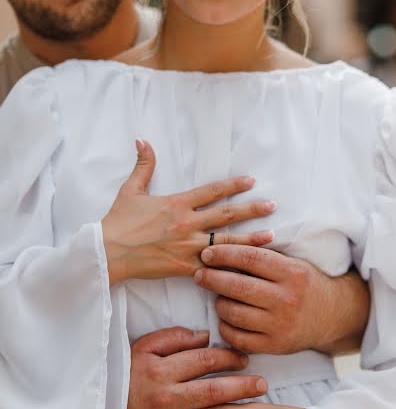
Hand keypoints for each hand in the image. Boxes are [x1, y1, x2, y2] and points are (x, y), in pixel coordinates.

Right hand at [102, 141, 274, 284]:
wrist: (109, 252)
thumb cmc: (119, 221)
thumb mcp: (131, 190)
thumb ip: (143, 166)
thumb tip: (142, 140)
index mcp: (177, 204)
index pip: (212, 191)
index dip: (234, 185)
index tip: (251, 182)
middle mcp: (187, 224)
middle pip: (226, 215)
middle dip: (252, 210)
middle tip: (272, 206)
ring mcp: (188, 246)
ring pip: (226, 241)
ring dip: (250, 239)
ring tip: (271, 236)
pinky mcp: (185, 267)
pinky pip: (213, 267)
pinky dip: (231, 266)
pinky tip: (247, 266)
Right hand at [123, 327, 268, 408]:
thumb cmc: (124, 376)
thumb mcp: (142, 348)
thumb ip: (173, 338)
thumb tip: (205, 336)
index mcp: (161, 369)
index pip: (205, 360)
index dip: (228, 358)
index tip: (243, 359)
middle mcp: (167, 396)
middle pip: (214, 390)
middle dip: (243, 386)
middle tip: (263, 384)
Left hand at [194, 245, 368, 355]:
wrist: (333, 315)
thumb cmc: (304, 284)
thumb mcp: (292, 263)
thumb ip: (263, 255)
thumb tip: (223, 246)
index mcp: (291, 273)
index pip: (249, 258)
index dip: (223, 253)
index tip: (207, 253)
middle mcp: (287, 299)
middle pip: (237, 286)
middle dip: (211, 278)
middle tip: (199, 275)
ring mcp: (281, 325)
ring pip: (234, 313)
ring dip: (219, 303)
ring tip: (217, 297)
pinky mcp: (275, 346)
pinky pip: (238, 338)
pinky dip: (226, 327)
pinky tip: (226, 318)